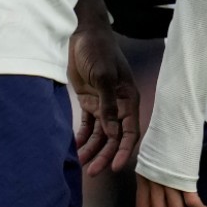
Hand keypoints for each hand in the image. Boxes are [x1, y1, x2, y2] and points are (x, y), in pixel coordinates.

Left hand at [68, 19, 141, 174]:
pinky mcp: (90, 101)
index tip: (116, 167)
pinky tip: (76, 148)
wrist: (83, 34)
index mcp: (128, 99)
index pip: (130, 131)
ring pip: (101, 134)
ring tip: (80, 163)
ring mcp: (104, 104)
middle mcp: (118, 105)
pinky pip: (88, 125)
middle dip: (105, 155)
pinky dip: (83, 137)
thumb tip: (112, 133)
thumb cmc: (98, 51)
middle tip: (92, 171)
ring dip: (92, 149)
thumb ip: (108, 104)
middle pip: (114, 137)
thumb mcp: (104, 75)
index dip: (124, 150)